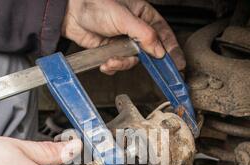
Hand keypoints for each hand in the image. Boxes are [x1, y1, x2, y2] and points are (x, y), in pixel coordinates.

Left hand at [62, 0, 184, 74]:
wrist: (71, 12)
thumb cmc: (96, 3)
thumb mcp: (124, 17)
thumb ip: (144, 35)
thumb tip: (159, 51)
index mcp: (144, 16)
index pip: (163, 34)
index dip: (172, 50)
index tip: (178, 64)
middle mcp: (136, 30)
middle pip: (149, 52)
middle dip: (144, 62)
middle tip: (150, 71)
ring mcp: (123, 41)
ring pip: (132, 61)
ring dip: (122, 64)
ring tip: (111, 60)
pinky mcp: (111, 51)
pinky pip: (118, 64)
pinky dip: (112, 67)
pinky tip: (105, 62)